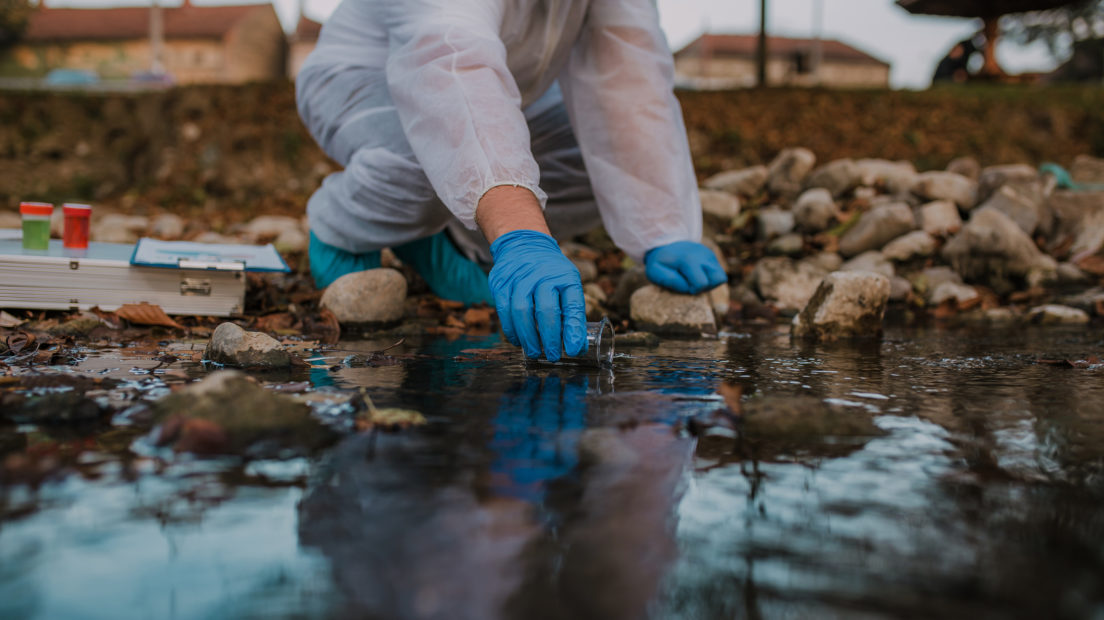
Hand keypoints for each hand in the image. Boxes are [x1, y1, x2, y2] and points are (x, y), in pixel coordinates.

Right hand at [489, 230, 586, 361]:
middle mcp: (543, 275)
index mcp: (565, 277)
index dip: (574, 330)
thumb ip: (571, 312)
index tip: (574, 350)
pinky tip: (518, 341)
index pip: (573, 305)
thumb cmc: (550, 272)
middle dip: (550, 338)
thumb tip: (576, 346)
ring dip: (529, 337)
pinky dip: (511, 330)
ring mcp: (520, 277)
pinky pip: (504, 311)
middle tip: (553, 356)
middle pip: (547, 310)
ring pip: (522, 312)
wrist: (524, 243)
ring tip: (535, 353)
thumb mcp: (567, 284)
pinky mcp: (501, 283)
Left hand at [644, 241, 726, 294]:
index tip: (682, 284)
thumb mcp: (654, 271)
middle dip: (704, 287)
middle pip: (718, 279)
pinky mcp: (712, 256)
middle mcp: (703, 255)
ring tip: (694, 279)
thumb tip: (687, 286)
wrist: (665, 243)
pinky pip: (718, 274)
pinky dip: (709, 278)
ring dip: (709, 283)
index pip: (701, 283)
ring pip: (720, 277)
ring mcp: (709, 254)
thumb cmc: (659, 262)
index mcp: (689, 259)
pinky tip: (698, 274)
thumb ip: (668, 280)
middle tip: (690, 282)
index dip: (692, 289)